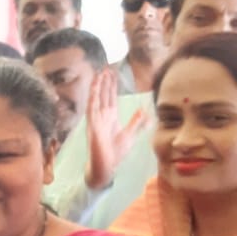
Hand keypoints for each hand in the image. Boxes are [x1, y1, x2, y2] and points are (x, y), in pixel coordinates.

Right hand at [85, 66, 150, 188]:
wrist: (105, 167)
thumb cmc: (115, 154)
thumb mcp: (130, 135)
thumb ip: (136, 123)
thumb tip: (145, 111)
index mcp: (110, 118)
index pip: (110, 98)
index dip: (111, 86)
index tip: (112, 75)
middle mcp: (102, 117)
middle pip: (103, 95)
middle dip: (104, 82)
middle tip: (105, 68)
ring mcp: (96, 120)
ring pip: (96, 99)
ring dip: (97, 86)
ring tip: (99, 73)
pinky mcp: (92, 126)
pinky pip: (92, 108)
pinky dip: (93, 97)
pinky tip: (94, 87)